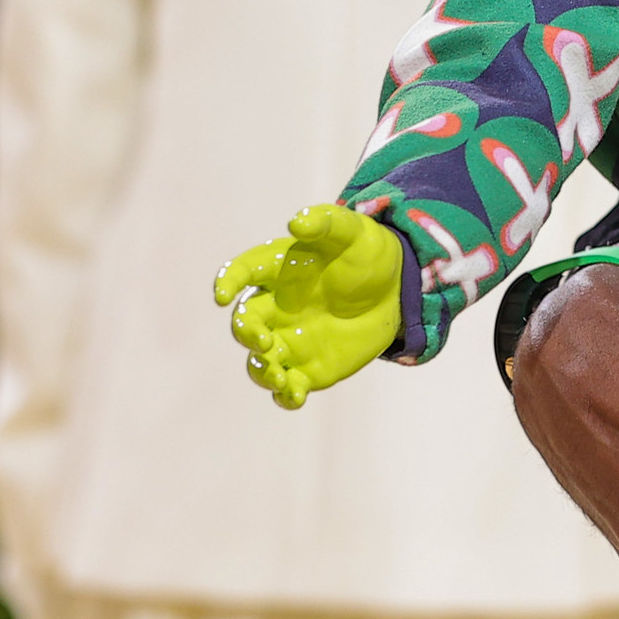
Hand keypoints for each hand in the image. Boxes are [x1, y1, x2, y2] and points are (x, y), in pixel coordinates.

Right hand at [213, 203, 407, 408]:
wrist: (395, 287)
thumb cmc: (363, 252)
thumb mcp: (351, 230)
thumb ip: (325, 223)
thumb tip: (296, 223)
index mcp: (275, 270)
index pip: (241, 273)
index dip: (227, 282)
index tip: (223, 294)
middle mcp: (274, 308)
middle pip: (245, 323)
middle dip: (246, 333)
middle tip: (262, 339)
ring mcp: (288, 339)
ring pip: (260, 362)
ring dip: (262, 371)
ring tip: (279, 376)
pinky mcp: (309, 367)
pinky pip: (289, 387)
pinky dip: (287, 396)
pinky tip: (296, 396)